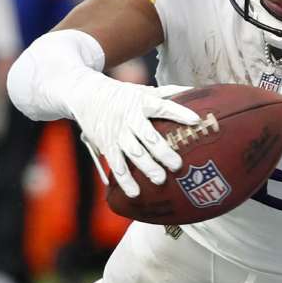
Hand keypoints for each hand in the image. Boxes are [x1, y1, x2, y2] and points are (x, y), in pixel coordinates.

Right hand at [67, 79, 197, 197]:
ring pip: (134, 154)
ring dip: (147, 168)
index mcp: (141, 102)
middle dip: (163, 152)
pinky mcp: (107, 145)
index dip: (179, 113)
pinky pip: (117, 165)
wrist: (85, 94)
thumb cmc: (120, 94)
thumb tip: (194, 90)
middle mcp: (129, 119)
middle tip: (177, 165)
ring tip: (160, 179)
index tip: (195, 120)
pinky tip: (135, 193)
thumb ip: (167, 93)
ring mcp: (118, 134)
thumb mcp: (142, 89)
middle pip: (148, 137)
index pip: (162, 107)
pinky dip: (125, 180)